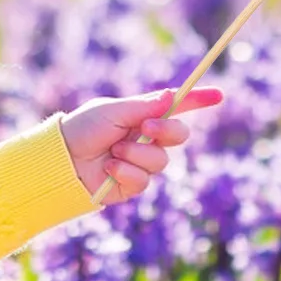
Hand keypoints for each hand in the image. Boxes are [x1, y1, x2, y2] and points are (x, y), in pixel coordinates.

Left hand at [60, 85, 224, 201]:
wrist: (62, 160)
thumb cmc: (83, 128)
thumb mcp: (113, 110)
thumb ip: (144, 106)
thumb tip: (172, 96)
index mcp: (142, 115)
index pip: (176, 107)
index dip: (197, 100)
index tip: (218, 95)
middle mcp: (145, 138)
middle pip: (179, 135)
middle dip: (166, 131)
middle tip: (146, 127)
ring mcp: (140, 162)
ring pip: (161, 160)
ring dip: (137, 154)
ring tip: (113, 151)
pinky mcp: (132, 185)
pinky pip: (145, 180)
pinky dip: (127, 172)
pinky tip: (109, 168)